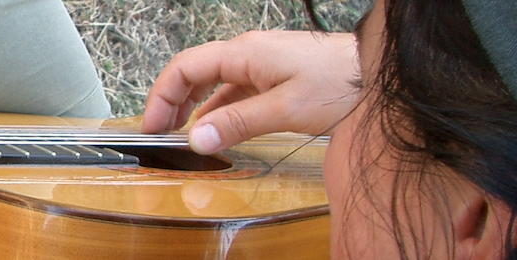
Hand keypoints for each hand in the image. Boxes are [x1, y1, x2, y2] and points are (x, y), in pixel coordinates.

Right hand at [141, 30, 360, 153]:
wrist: (381, 76)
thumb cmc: (342, 84)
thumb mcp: (285, 109)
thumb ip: (238, 123)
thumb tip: (197, 139)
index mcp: (244, 54)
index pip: (184, 68)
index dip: (161, 97)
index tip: (152, 127)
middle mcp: (248, 53)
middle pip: (193, 72)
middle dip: (171, 101)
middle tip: (160, 133)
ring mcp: (262, 64)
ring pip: (213, 82)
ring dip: (193, 106)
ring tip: (183, 134)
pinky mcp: (275, 76)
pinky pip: (234, 90)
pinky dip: (218, 109)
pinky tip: (218, 129)